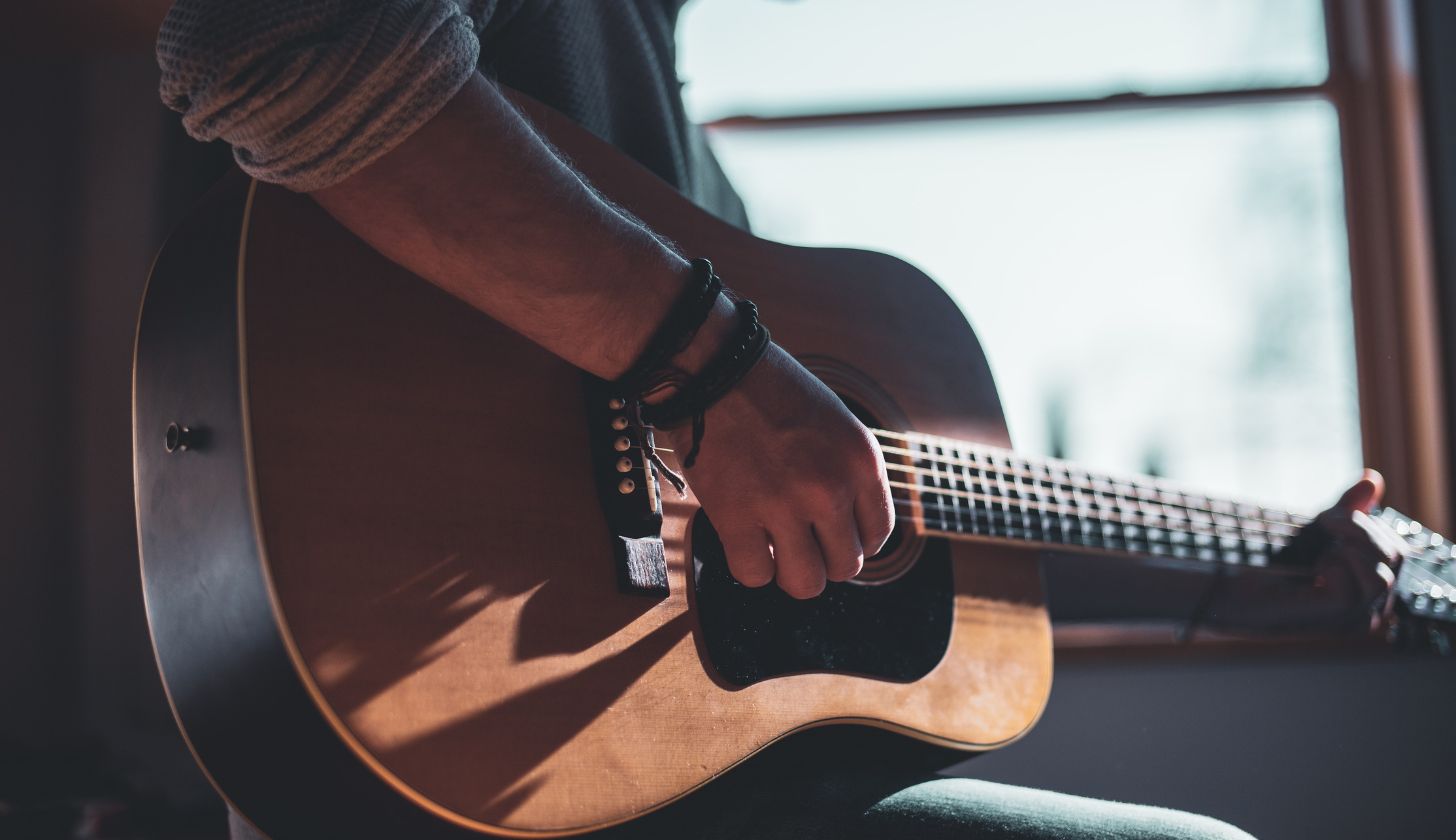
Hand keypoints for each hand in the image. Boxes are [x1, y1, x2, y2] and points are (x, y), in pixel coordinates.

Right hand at [659, 343, 894, 598]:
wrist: (714, 368)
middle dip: (823, 559)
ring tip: (775, 548)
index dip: (853, 540)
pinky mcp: (735, 517)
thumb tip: (849, 531)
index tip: (831, 533)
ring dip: (790, 572)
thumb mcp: (835, 424)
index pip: (878, 534)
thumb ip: (848, 474)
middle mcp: (830, 488)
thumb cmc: (770, 392)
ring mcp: (783, 505)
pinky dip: (749, 565)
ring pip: (806, 583)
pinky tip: (744, 540)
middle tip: (800, 539)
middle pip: (845, 566)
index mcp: (861, 461)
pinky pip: (754, 575)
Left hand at [1209, 469, 1405, 633]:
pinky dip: (1336, 565)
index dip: (1370, 524)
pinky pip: (1361, 585)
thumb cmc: (1272, 562)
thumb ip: (1349, 509)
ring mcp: (1357, 618)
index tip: (1331, 518)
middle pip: (1396, 557)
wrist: (1232, 583)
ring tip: (1321, 546)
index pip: (1397, 551)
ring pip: (1385, 574)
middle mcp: (1371, 608)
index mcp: (1369, 589)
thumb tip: (1372, 478)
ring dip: (1352, 545)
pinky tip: (1313, 570)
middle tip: (1324, 524)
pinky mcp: (1340, 617)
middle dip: (1360, 529)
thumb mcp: (1319, 530)